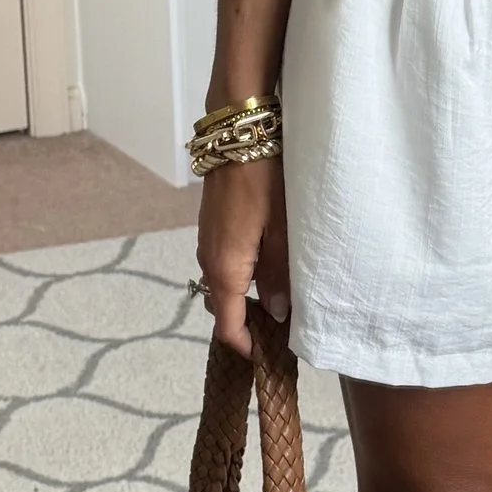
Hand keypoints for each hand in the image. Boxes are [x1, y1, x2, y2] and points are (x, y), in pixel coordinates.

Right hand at [196, 156, 288, 353]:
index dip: (248, 347)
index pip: (229, 326)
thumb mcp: (282, 231)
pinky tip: (268, 267)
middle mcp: (209, 260)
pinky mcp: (213, 226)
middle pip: (224, 308)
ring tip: (281, 301)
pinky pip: (225, 262)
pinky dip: (242, 275)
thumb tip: (279, 313)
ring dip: (247, 298)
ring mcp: (208, 241)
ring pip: (224, 284)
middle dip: (249, 324)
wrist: (238, 134)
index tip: (271, 357)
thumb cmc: (264, 182)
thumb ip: (279, 276)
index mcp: (224, 269)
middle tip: (283, 330)